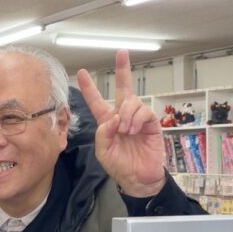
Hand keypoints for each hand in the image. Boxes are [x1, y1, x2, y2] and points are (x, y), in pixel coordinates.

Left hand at [77, 50, 166, 196]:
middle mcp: (123, 116)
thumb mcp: (103, 151)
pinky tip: (133, 130)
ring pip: (132, 101)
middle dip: (123, 69)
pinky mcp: (151, 124)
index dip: (89, 87)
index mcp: (107, 122)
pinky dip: (136, 119)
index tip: (81, 72)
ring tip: (125, 130)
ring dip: (127, 113)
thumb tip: (114, 118)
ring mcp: (138, 119)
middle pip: (123, 88)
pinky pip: (144, 111)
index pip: (96, 101)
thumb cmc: (120, 165)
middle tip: (122, 52)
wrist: (138, 179)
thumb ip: (104, 134)